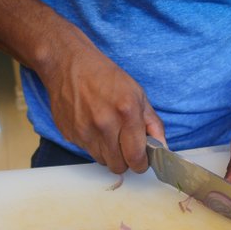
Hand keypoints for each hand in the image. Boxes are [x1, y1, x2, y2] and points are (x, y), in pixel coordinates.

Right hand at [40, 26, 164, 173]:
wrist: (68, 64)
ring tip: (107, 131)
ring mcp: (84, 130)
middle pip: (118, 166)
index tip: (141, 160)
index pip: (136, 157)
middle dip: (124, 160)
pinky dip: (92, 143)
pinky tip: (91, 124)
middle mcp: (105, 124)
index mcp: (127, 112)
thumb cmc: (105, 76)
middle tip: (125, 146)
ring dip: (108, 153)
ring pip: (102, 160)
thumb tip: (162, 146)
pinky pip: (86, 150)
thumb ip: (152, 123)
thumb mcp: (137, 94)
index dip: (141, 163)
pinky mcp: (69, 134)